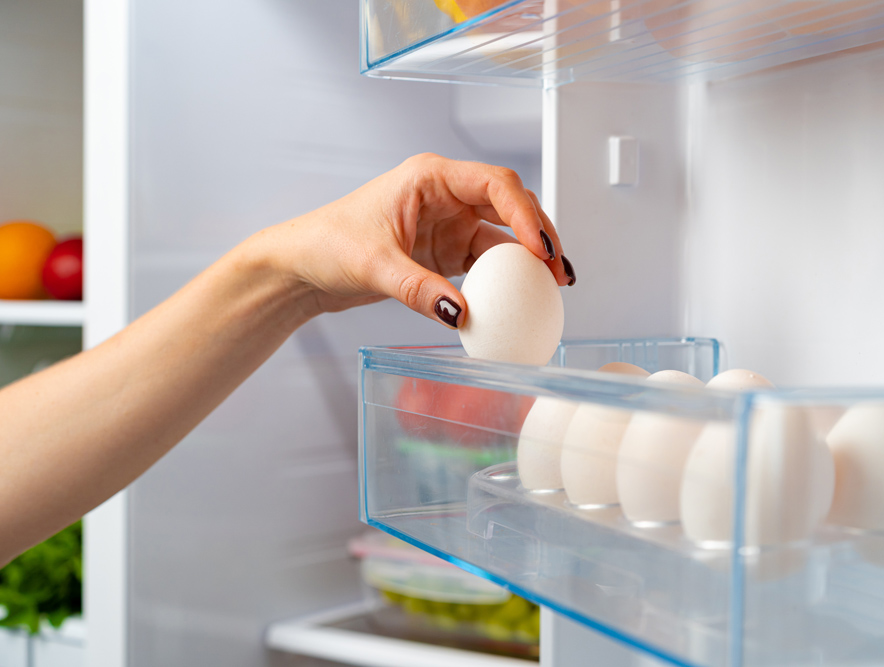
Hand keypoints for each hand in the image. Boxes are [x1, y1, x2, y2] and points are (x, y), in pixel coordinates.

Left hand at [256, 153, 574, 327]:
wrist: (303, 266)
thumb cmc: (327, 244)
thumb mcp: (374, 267)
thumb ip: (419, 291)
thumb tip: (463, 315)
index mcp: (431, 177)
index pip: (495, 183)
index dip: (526, 213)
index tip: (541, 247)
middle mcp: (447, 194)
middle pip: (511, 204)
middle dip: (539, 234)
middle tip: (557, 270)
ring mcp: (450, 222)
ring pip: (505, 233)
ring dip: (529, 257)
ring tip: (552, 285)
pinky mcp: (447, 250)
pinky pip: (488, 260)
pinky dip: (508, 277)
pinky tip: (522, 297)